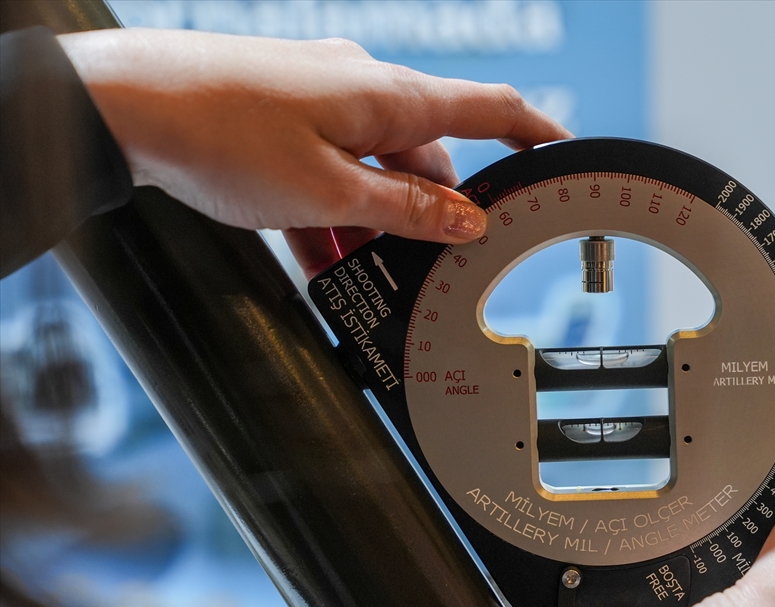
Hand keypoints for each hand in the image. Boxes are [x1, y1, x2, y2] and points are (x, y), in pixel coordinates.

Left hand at [57, 29, 569, 259]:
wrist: (121, 106)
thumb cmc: (223, 135)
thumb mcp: (330, 194)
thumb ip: (407, 209)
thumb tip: (468, 220)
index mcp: (390, 97)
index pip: (490, 109)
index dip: (538, 134)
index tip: (568, 156)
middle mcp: (362, 87)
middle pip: (426, 154)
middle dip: (427, 211)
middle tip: (421, 264)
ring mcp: (321, 96)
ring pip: (373, 166)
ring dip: (371, 217)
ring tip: (346, 265)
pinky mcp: (284, 110)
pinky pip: (330, 163)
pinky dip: (332, 206)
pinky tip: (313, 248)